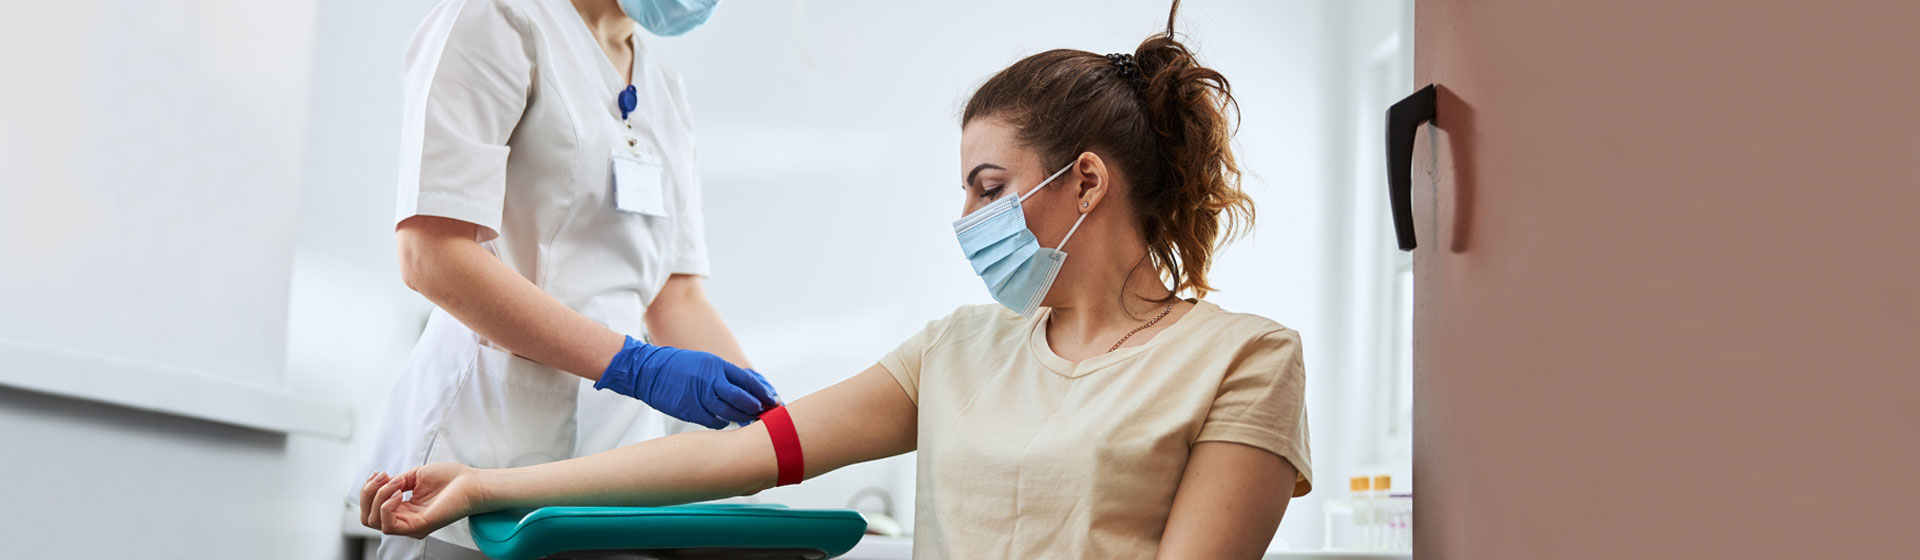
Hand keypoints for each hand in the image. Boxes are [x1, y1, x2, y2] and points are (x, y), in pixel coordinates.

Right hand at [359, 463, 481, 538]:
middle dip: (368, 493)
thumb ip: (396, 482)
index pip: (372, 509)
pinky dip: (387, 506)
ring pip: (374, 522)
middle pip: (367, 518)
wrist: (472, 482)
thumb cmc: (450, 479)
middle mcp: (405, 520)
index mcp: (404, 510)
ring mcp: (411, 525)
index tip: (379, 472)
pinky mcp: (418, 527)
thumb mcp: (415, 476)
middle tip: (384, 476)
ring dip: (378, 497)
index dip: (368, 490)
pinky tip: (399, 493)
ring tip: (396, 483)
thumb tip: (381, 484)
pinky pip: (389, 526)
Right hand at [596, 336, 781, 428]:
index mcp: (716, 366)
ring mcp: (700, 397)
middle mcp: (710, 381)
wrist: (648, 371)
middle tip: (765, 414)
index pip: (747, 381)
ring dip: (742, 419)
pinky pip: (714, 422)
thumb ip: (725, 376)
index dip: (762, 393)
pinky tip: (724, 423)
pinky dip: (722, 424)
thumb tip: (747, 390)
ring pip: (730, 413)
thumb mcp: (705, 363)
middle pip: (742, 399)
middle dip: (757, 408)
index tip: (774, 400)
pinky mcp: (690, 411)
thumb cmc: (679, 366)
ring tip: (750, 421)